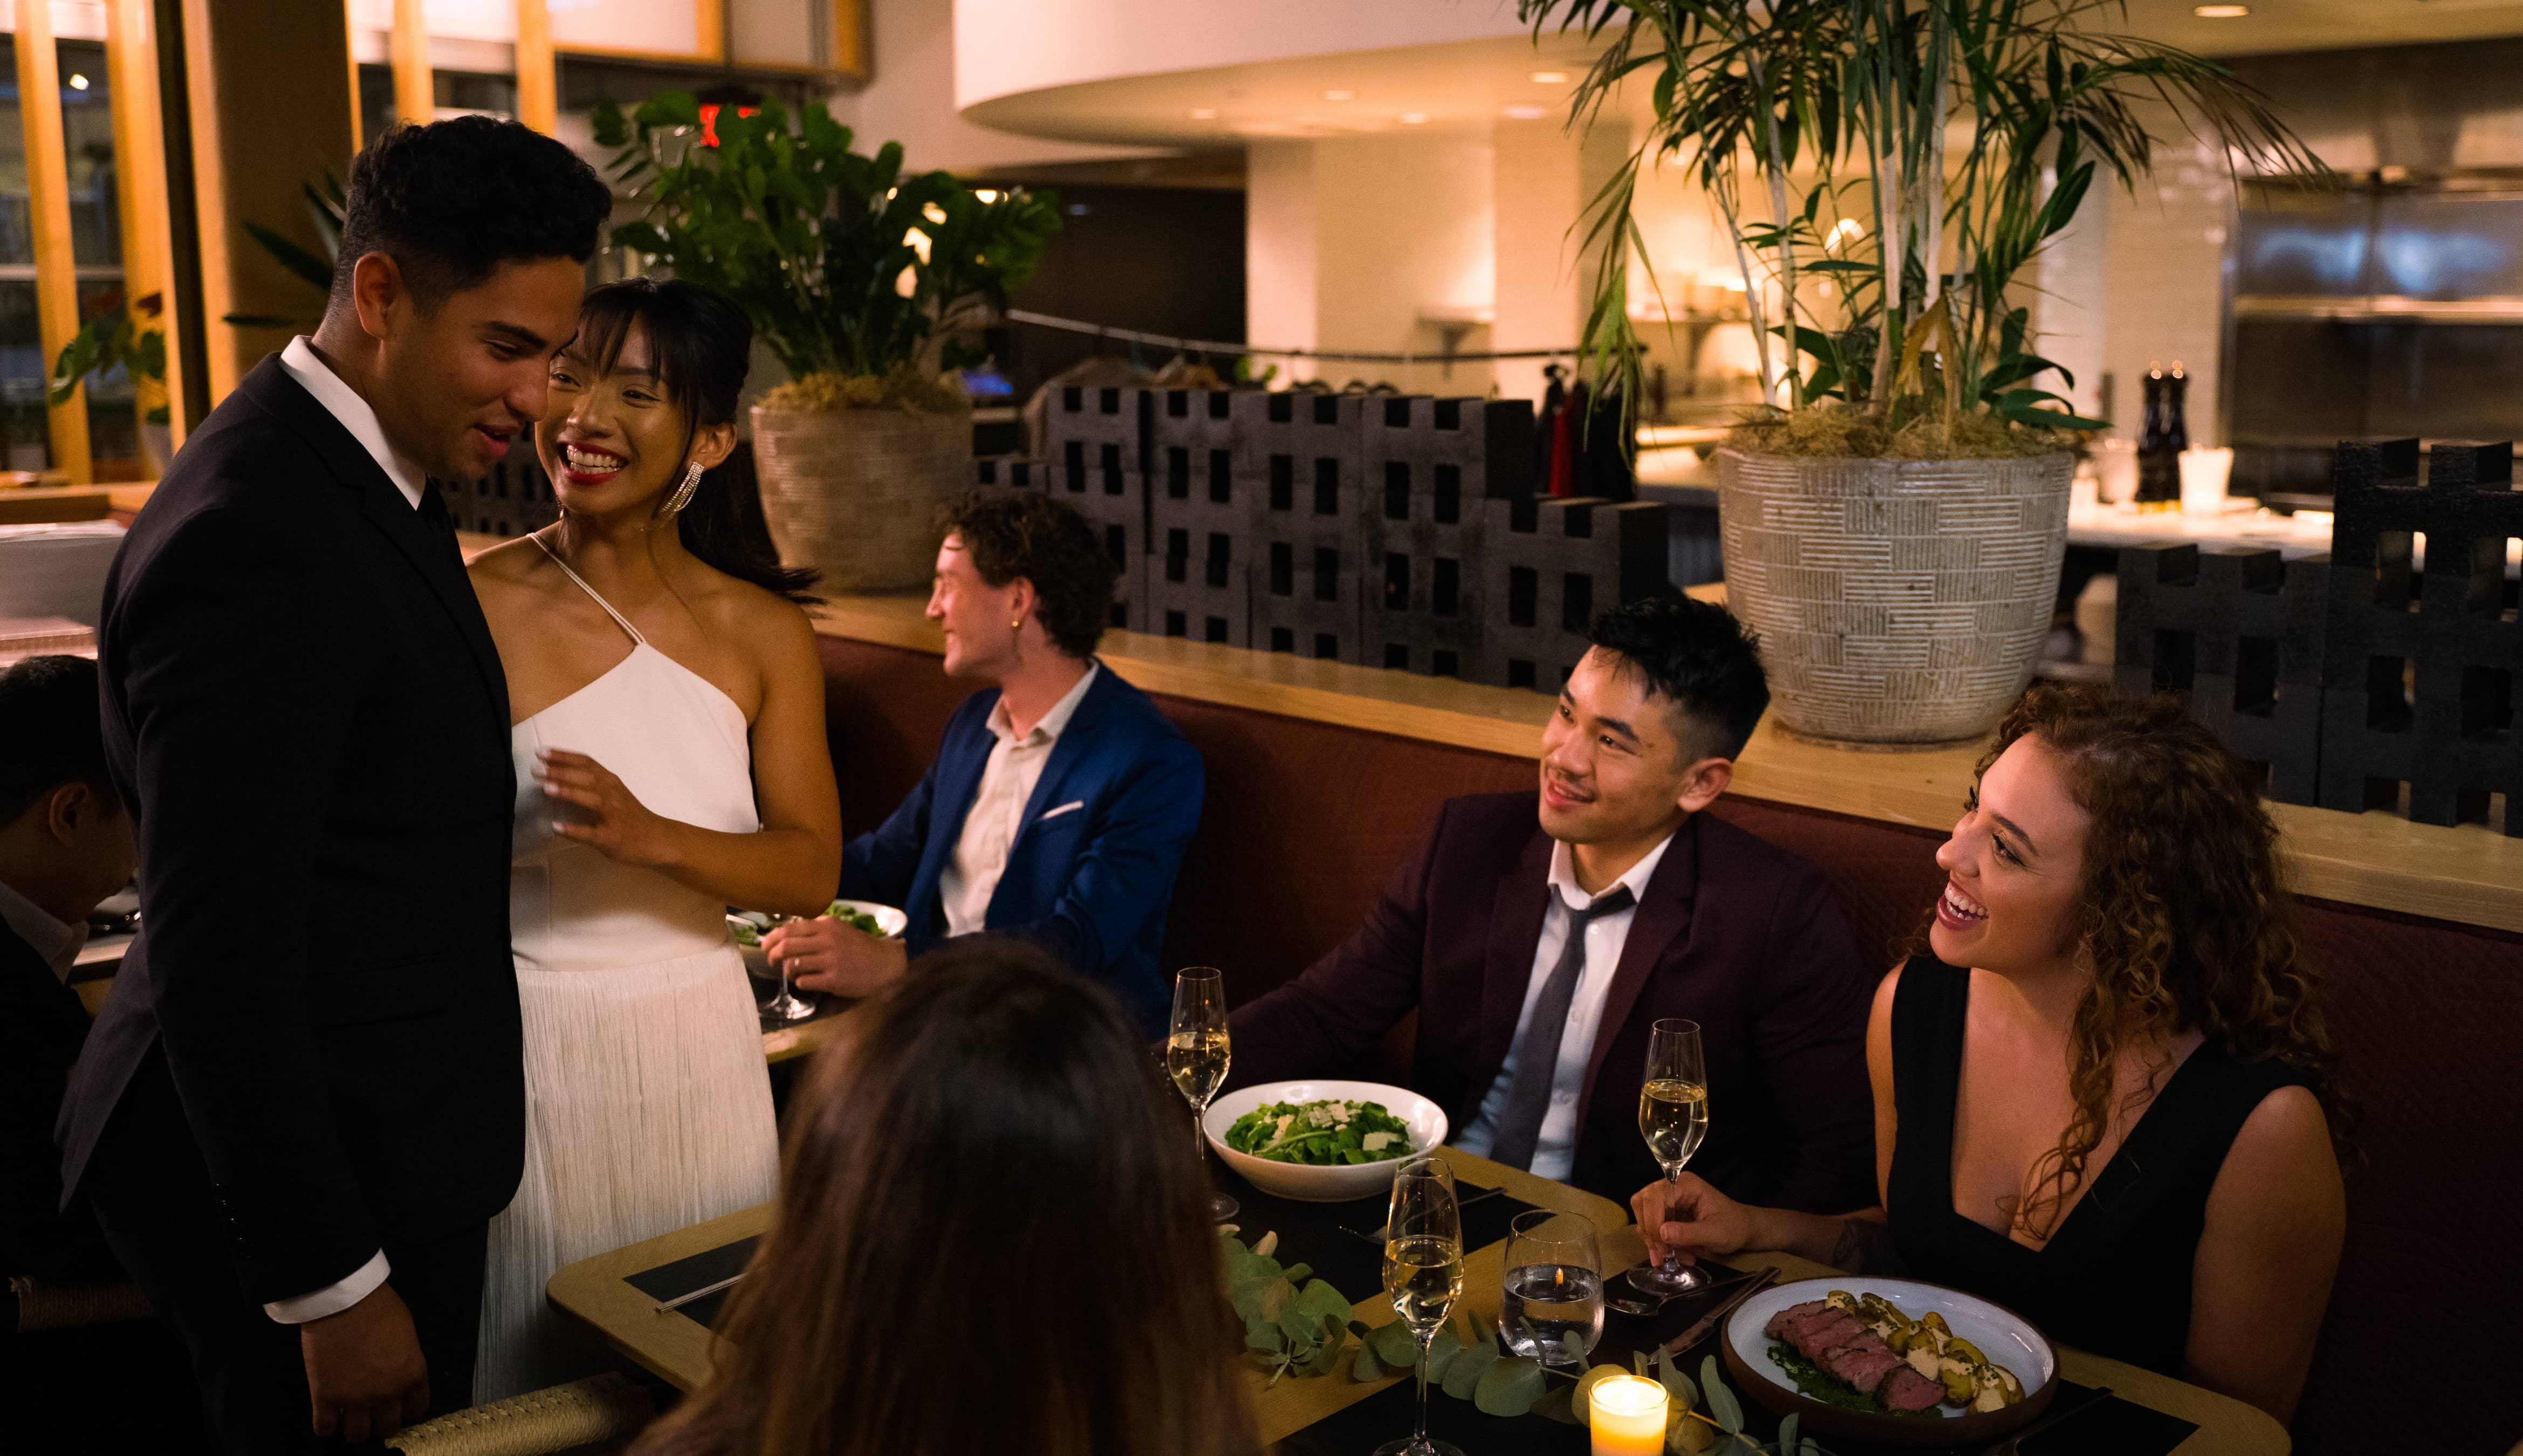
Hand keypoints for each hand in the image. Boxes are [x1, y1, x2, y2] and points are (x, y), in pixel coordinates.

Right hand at [300, 1281, 428, 1441]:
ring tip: (350, 1418)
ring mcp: (355, 1399)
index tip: (399, 1406)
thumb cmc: (379, 1307)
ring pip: (357, 1435)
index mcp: (412, 1375)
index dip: (407, 1409)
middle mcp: (387, 1394)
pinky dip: (326, 1427)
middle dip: (382, 1422)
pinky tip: (328, 1417)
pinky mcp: (324, 1397)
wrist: (343, 1299)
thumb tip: (398, 1372)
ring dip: (355, 1429)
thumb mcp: (407, 1333)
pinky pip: (324, 1428)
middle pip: (387, 1428)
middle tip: (373, 1413)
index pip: (417, 1409)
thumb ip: (406, 1361)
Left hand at [537, 749, 672, 868]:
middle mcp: (612, 794)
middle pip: (586, 777)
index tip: (542, 752)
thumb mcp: (614, 792)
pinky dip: (574, 830)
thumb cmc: (631, 817)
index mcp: (610, 782)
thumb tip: (558, 775)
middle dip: (561, 771)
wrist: (657, 839)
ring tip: (546, 788)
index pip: (586, 763)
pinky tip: (557, 827)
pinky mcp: (611, 837)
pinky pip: (591, 833)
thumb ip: (592, 784)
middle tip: (536, 768)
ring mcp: (613, 815)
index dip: (564, 756)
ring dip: (569, 792)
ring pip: (591, 799)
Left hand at [764, 915, 907, 996]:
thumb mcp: (840, 930)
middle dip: (772, 955)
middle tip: (771, 960)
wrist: (886, 964)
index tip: (765, 945)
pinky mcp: (833, 980)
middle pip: (787, 947)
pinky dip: (800, 982)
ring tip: (794, 973)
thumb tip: (788, 935)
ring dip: (788, 971)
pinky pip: (804, 982)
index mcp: (827, 926)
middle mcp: (827, 941)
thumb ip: (817, 930)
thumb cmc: (861, 947)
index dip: (772, 938)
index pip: (790, 929)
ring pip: (793, 966)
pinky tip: (807, 981)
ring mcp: (830, 961)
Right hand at [1631, 1171, 1758, 1269]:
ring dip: (1654, 1242)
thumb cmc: (1734, 1227)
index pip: (1655, 1196)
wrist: (1742, 1231)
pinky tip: (1678, 1255)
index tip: (1662, 1246)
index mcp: (1685, 1185)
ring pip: (1643, 1219)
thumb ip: (1690, 1233)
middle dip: (1649, 1232)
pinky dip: (1660, 1246)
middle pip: (1642, 1204)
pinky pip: (1652, 1230)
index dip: (1652, 1221)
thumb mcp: (1717, 1233)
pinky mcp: (1667, 1216)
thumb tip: (1662, 1233)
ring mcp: (1668, 1202)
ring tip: (1674, 1258)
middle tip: (1661, 1255)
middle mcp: (1672, 1189)